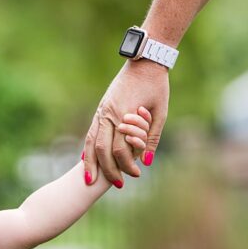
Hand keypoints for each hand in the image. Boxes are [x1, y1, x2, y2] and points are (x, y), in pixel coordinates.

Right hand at [82, 60, 168, 185]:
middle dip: (106, 169)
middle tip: (115, 185)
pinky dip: (88, 147)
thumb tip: (147, 162)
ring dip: (90, 162)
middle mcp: (108, 114)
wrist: (144, 63)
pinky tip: (86, 158)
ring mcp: (101, 112)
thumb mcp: (161, 113)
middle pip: (101, 149)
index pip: (121, 148)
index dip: (127, 165)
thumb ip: (152, 138)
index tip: (136, 175)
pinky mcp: (100, 110)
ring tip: (89, 178)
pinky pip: (90, 133)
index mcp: (124, 115)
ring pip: (90, 142)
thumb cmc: (156, 87)